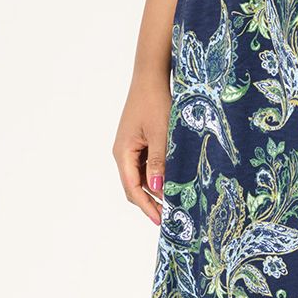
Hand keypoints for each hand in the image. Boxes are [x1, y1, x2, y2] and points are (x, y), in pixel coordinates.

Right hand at [112, 67, 170, 225]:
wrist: (151, 77)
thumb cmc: (155, 102)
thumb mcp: (161, 134)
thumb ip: (159, 162)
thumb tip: (158, 189)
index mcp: (123, 153)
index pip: (132, 189)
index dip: (147, 207)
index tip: (161, 221)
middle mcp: (123, 152)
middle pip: (134, 186)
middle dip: (150, 202)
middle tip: (170, 216)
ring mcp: (130, 147)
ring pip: (140, 177)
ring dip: (155, 189)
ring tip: (174, 201)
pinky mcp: (138, 141)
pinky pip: (145, 165)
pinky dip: (156, 175)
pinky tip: (171, 179)